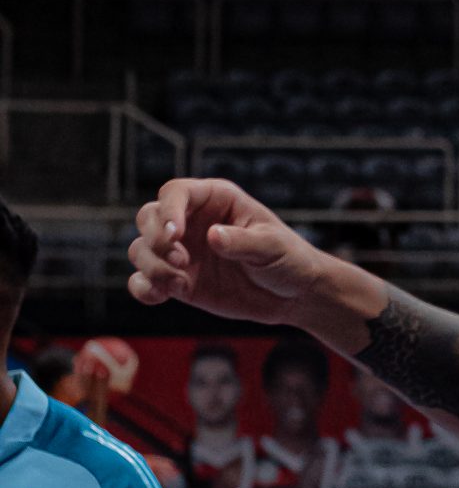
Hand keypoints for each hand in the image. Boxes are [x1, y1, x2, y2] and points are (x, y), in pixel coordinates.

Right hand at [128, 178, 329, 325]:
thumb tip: (212, 236)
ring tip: (180, 282)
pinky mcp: (177, 281)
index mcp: (216, 199)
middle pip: (148, 216)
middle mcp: (193, 222)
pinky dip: (144, 289)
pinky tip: (164, 295)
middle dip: (154, 238)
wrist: (290, 294)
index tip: (175, 235)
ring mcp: (182, 252)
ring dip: (152, 266)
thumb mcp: (272, 247)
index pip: (176, 192)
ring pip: (140, 249)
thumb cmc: (287, 258)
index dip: (168, 210)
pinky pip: (143, 281)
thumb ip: (242, 242)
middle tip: (180, 259)